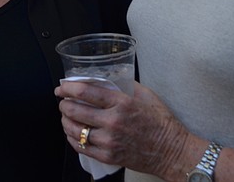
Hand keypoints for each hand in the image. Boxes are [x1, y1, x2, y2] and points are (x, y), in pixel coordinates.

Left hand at [55, 80, 191, 177]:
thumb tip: (107, 76)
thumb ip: (125, 84)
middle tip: (62, 101)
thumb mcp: (146, 95)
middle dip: (64, 104)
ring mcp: (109, 141)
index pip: (85, 92)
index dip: (68, 88)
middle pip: (75, 110)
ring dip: (65, 121)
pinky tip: (72, 133)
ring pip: (75, 130)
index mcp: (121, 103)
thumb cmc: (161, 123)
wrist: (171, 151)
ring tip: (66, 116)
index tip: (61, 87)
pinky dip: (72, 138)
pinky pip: (82, 147)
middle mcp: (113, 122)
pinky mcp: (108, 156)